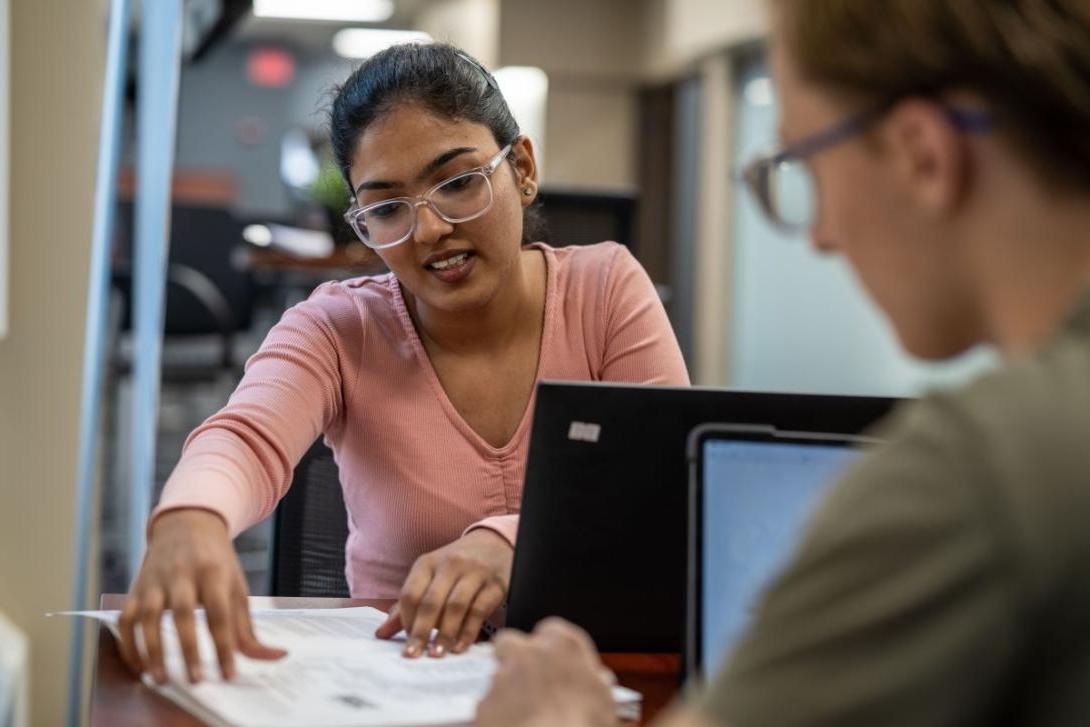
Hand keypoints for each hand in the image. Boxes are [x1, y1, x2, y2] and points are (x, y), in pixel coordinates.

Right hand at [118, 509, 285, 683]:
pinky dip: (129, 644)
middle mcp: (183, 575)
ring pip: (149, 616)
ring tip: (161, 679)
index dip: (224, 645)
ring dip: (152, 649)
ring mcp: (156, 581)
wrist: (187, 524)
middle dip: (189, 648)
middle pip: (183, 612)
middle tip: (195, 680)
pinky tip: (140, 667)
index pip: (220, 612)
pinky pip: (126, 618)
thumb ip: (249, 628)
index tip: (229, 674)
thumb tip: (277, 656)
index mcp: (214, 573)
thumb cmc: (217, 563)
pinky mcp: (136, 589)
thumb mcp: (238, 588)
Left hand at [375, 528, 512, 657]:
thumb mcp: (429, 577)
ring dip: (445, 634)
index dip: (406, 620)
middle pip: (431, 601)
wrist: (494, 544)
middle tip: (415, 655)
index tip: (407, 642)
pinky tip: (459, 647)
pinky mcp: (495, 584)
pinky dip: (468, 632)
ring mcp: (474, 573)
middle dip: (421, 632)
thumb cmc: (455, 567)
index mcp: (427, 563)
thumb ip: (407, 605)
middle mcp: (450, 564)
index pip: (410, 593)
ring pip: (455, 606)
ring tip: (437, 654)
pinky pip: (479, 610)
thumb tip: (380, 634)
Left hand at [475, 618, 616, 726]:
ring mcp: (502, 678)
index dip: (552, 648)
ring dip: (509, 690)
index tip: (556, 663)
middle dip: (515, 657)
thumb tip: (598, 680)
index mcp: (562, 645)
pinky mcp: (484, 704)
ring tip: (528, 714)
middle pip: (511, 642)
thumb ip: (597, 681)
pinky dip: (500, 715)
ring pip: (499, 676)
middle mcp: (528, 654)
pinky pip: (490, 705)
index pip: (551, 630)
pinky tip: (516, 725)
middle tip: (530, 681)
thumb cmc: (581, 725)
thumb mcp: (605, 700)